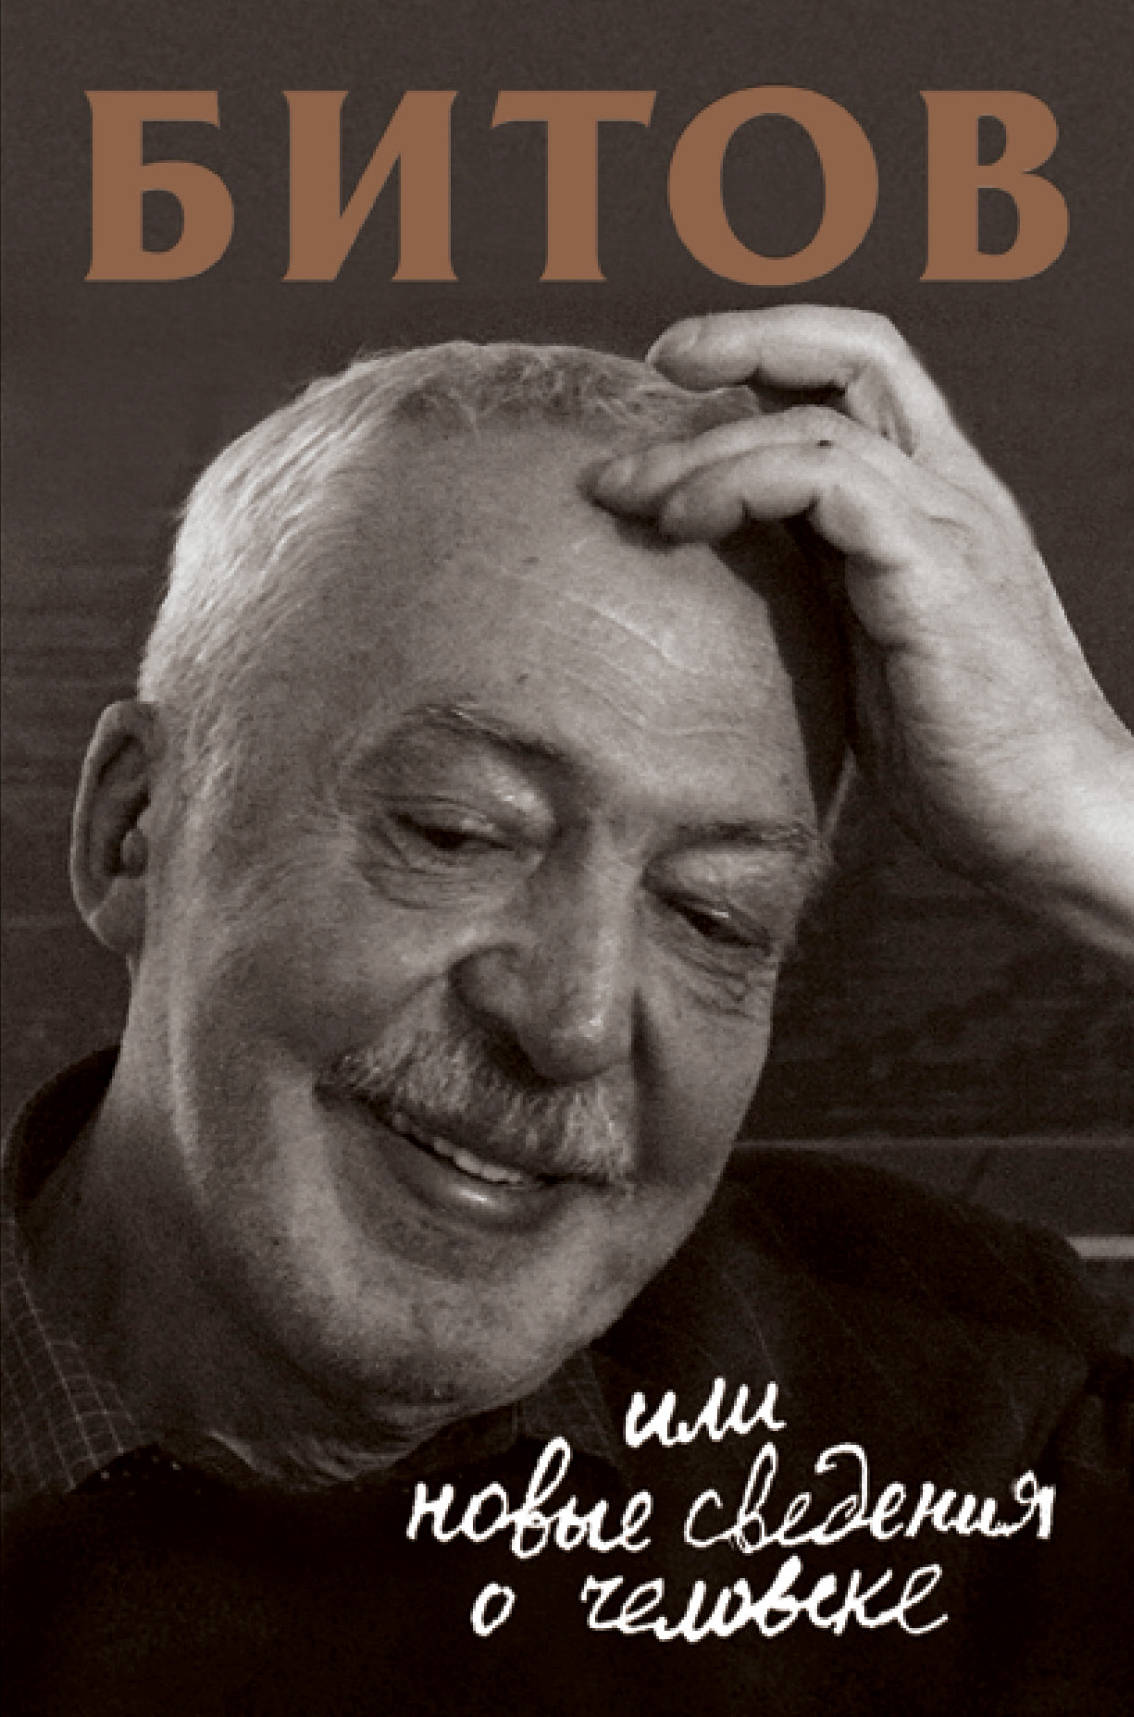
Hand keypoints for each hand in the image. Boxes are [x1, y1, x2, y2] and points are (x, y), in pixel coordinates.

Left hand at [589, 306, 1133, 970]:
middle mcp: (952, 493)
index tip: (681, 371)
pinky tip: (685, 524)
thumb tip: (721, 580)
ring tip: (630, 490)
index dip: (776, 348)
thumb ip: (819, 592)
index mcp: (937, 504)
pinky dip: (744, 484)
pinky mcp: (936, 570)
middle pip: (857, 355)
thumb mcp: (871, 653)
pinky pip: (830, 480)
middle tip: (653, 368)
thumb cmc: (960, 759)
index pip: (867, 377)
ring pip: (818, 421)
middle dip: (746, 341)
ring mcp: (950, 524)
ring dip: (707, 445)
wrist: (1050, 820)